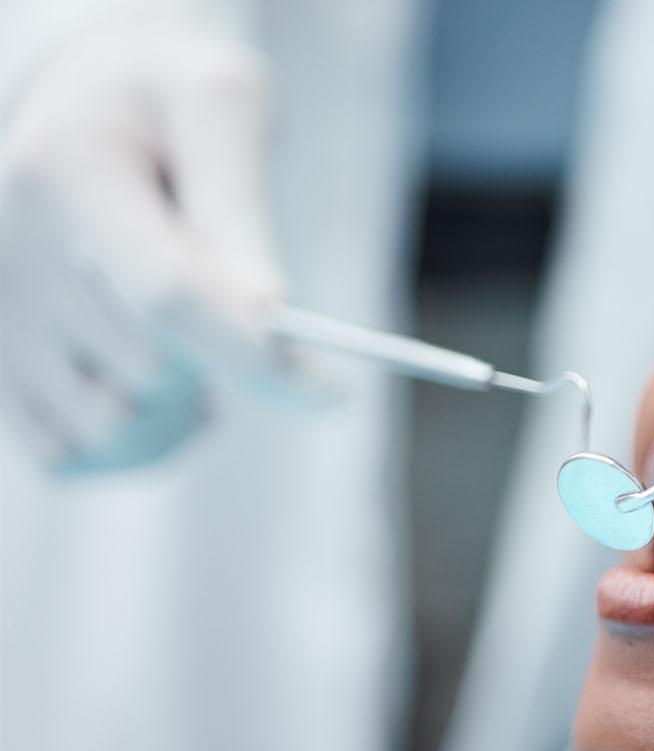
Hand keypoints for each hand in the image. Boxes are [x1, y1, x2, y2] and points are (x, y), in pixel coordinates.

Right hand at [0, 22, 295, 470]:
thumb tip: (267, 317)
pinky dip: (138, 444)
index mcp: (66, 173)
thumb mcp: (222, 103)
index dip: (254, 356)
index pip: (167, 297)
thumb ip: (240, 206)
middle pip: (154, 369)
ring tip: (197, 339)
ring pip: (114, 428)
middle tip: (238, 304)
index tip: (329, 393)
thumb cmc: (171, 100)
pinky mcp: (0, 365)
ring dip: (181, 407)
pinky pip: (75, 456)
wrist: (90, 104)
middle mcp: (10, 250)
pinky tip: (162, 390)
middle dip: (224, 356)